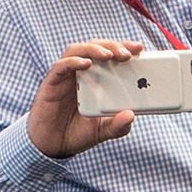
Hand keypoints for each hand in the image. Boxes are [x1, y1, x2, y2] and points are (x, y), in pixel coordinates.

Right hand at [27, 39, 146, 158]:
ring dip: (94, 49)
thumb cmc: (77, 132)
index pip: (111, 56)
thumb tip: (130, 115)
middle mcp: (81, 73)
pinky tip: (85, 63)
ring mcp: (66, 76)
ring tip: (109, 55)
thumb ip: (118, 126)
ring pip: (78, 50)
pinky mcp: (52, 83)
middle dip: (113, 46)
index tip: (140, 49)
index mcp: (96, 80)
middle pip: (96, 47)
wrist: (52, 145)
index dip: (124, 48)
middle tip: (128, 54)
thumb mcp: (103, 131)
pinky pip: (60, 66)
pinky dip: (73, 61)